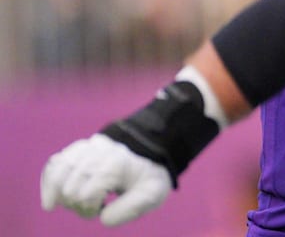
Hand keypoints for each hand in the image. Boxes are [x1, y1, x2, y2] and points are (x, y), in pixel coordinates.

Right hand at [41, 133, 171, 225]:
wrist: (148, 157)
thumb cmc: (148, 179)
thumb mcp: (152, 194)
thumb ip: (132, 208)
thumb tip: (103, 219)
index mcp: (116, 164)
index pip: (85, 195)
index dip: (89, 209)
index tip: (102, 208)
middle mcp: (98, 152)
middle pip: (69, 189)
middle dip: (78, 205)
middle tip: (95, 206)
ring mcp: (87, 148)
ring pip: (57, 175)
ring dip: (63, 196)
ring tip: (79, 200)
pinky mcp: (77, 149)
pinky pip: (53, 165)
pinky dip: (49, 184)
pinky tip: (50, 201)